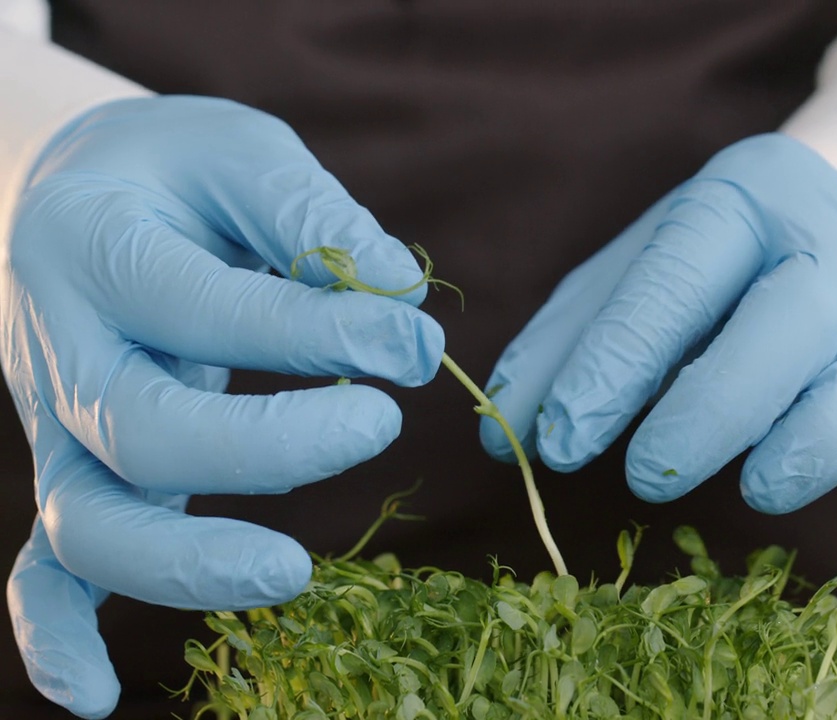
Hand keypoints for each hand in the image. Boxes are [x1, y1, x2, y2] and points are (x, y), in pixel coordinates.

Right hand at [1, 96, 443, 717]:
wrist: (80, 191)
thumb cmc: (179, 171)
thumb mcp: (244, 153)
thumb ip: (316, 216)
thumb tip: (404, 297)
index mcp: (95, 247)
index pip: (207, 311)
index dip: (321, 333)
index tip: (413, 342)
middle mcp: (61, 347)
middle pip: (145, 432)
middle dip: (272, 446)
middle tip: (382, 418)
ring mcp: (59, 425)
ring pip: (91, 522)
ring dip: (188, 561)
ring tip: (293, 572)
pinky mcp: (78, 473)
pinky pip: (45, 571)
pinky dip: (59, 635)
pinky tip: (102, 699)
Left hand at [480, 133, 836, 511]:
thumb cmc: (726, 271)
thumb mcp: (640, 280)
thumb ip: (571, 344)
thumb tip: (500, 432)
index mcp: (748, 200)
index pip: (678, 273)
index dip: (617, 358)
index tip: (559, 441)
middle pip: (791, 312)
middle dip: (718, 400)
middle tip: (652, 474)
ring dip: (829, 430)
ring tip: (762, 491)